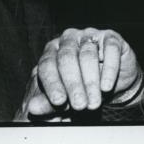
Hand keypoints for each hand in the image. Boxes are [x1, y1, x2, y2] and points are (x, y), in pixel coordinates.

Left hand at [18, 28, 141, 119]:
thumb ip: (49, 103)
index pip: (47, 64)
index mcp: (52, 50)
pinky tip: (106, 86)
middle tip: (79, 105)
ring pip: (88, 55)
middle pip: (67, 58)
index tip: (59, 102)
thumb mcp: (65, 98)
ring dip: (91, 82)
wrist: (111, 84)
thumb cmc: (82, 89)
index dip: (52, 83)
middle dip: (73, 84)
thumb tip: (32, 108)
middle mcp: (69, 38)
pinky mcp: (111, 38)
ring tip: (93, 103)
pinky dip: (109, 70)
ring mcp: (90, 35)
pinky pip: (110, 50)